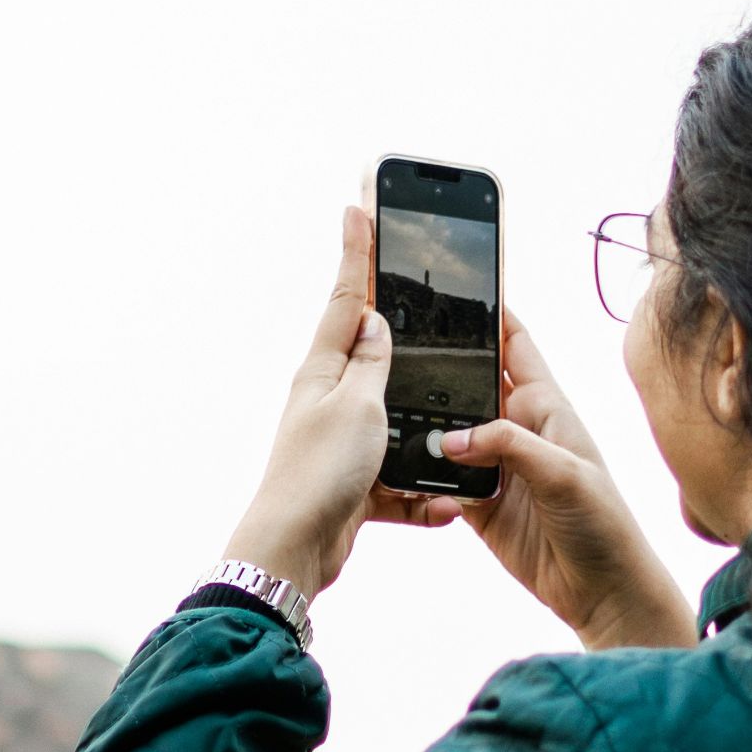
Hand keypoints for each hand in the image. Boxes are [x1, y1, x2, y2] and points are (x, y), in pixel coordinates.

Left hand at [221, 206, 436, 600]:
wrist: (296, 548)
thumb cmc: (320, 472)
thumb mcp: (357, 404)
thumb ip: (373, 362)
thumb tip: (376, 321)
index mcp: (325, 369)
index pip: (349, 296)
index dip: (358, 250)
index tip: (358, 203)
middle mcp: (332, 398)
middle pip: (373, 350)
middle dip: (397, 323)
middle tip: (411, 275)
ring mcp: (344, 439)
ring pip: (398, 417)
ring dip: (425, 426)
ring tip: (455, 419)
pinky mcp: (358, 482)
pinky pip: (404, 481)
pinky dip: (425, 495)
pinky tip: (445, 506)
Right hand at [408, 312, 694, 649]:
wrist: (603, 592)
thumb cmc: (604, 524)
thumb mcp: (566, 473)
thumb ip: (509, 445)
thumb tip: (452, 439)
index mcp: (546, 407)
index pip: (516, 346)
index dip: (493, 315)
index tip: (460, 288)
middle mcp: (517, 429)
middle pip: (470, 384)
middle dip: (441, 366)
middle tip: (400, 346)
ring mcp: (494, 466)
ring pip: (448, 430)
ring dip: (424, 423)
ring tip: (389, 404)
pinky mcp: (477, 502)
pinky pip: (439, 477)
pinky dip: (420, 473)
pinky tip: (400, 464)